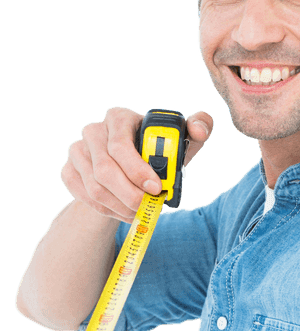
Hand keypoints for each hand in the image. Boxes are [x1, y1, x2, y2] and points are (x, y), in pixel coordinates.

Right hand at [61, 106, 213, 220]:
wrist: (127, 171)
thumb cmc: (157, 153)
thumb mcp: (179, 142)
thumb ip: (197, 129)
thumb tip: (199, 129)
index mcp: (118, 117)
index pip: (120, 145)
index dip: (137, 170)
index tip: (156, 189)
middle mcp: (93, 130)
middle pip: (105, 170)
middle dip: (129, 195)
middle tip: (148, 209)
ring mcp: (77, 151)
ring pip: (95, 188)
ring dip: (120, 207)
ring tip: (140, 214)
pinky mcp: (69, 171)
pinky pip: (85, 198)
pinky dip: (108, 211)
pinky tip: (125, 213)